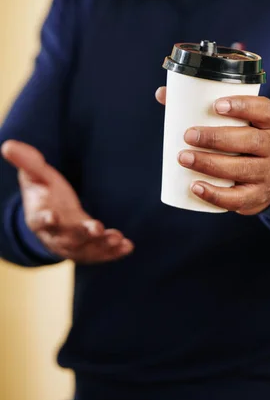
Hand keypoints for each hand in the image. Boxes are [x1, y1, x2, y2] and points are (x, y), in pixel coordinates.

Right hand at [1, 141, 133, 263]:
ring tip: (118, 238)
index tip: (52, 216)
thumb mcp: (35, 176)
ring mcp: (72, 245)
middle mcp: (55, 235)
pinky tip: (127, 246)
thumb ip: (27, 162)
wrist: (52, 215)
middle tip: (97, 228)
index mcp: (39, 218)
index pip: (39, 221)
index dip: (45, 219)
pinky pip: (100, 254)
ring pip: (86, 250)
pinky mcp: (88, 249)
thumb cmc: (43, 192)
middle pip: (67, 239)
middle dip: (82, 235)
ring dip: (102, 246)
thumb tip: (7, 145)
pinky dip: (113, 253)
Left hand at [156, 87, 269, 214]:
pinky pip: (238, 198)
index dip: (243, 106)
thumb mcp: (238, 123)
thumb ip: (202, 107)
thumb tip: (162, 94)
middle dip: (217, 138)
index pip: (264, 110)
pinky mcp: (257, 196)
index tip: (216, 105)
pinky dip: (215, 194)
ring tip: (183, 158)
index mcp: (269, 123)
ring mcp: (267, 173)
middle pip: (251, 141)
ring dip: (210, 164)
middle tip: (188, 135)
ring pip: (242, 168)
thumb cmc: (243, 141)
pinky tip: (195, 186)